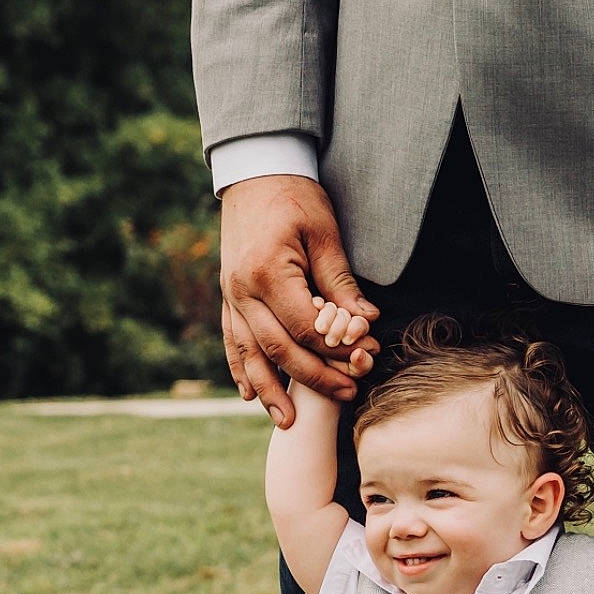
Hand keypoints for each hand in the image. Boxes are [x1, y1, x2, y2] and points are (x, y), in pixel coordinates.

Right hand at [220, 175, 380, 428]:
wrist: (254, 171)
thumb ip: (340, 282)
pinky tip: (250, 396)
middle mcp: (242, 290)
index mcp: (268, 272)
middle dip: (313, 377)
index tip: (364, 360)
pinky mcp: (228, 297)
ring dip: (269, 390)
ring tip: (287, 422)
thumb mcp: (325, 233)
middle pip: (279, 348)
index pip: (305, 327)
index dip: (336, 349)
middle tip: (345, 395)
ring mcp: (230, 296)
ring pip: (248, 354)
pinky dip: (240, 370)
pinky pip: (231, 341)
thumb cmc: (295, 196)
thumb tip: (365, 324)